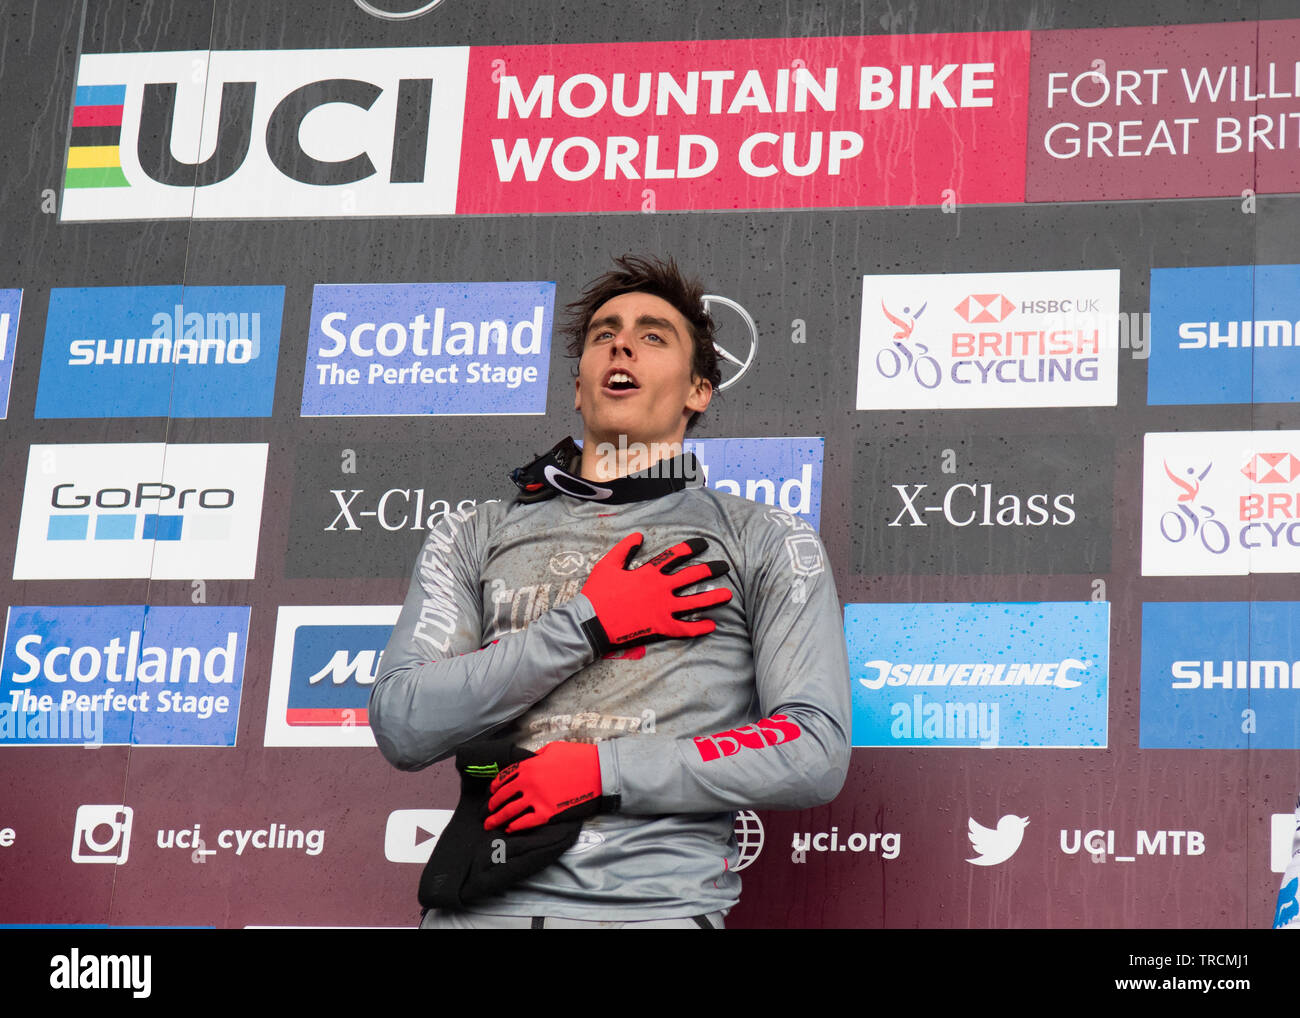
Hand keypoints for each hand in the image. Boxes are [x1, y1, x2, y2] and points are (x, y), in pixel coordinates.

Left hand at [484, 742, 601, 832]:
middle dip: (492, 806)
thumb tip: (529, 762)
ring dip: (498, 819)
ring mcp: (536, 800)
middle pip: (503, 797)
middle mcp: (528, 783)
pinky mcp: (547, 814)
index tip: (491, 793)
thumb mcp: (553, 749)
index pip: (504, 778)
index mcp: (528, 766)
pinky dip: (515, 827)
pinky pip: (526, 823)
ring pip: (510, 812)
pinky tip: (510, 829)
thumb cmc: (578, 758)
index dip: (495, 787)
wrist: (598, 773)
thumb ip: (537, 757)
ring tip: (490, 825)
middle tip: (487, 813)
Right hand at [580, 533, 730, 653]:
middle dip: (711, 570)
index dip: (691, 547)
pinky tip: (712, 625)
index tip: (703, 544)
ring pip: (695, 602)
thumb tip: (640, 536)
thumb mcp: (608, 564)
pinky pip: (685, 628)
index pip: (675, 555)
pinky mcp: (661, 627)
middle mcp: (661, 588)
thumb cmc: (598, 593)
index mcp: (649, 572)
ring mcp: (663, 609)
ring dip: (713, 598)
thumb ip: (625, 548)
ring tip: (728, 595)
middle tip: (724, 566)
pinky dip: (699, 627)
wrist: (590, 622)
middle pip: (692, 576)